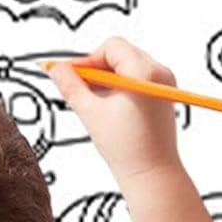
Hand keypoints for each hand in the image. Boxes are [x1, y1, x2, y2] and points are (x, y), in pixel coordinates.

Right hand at [49, 37, 182, 189]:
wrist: (152, 175)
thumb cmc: (128, 149)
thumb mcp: (91, 112)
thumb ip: (70, 85)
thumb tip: (56, 69)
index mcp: (144, 72)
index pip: (111, 47)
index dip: (86, 59)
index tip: (69, 73)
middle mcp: (160, 74)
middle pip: (121, 53)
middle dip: (96, 68)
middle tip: (78, 86)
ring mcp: (165, 85)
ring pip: (128, 66)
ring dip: (107, 78)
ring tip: (93, 100)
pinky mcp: (164, 96)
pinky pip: (138, 79)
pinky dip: (120, 86)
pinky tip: (109, 106)